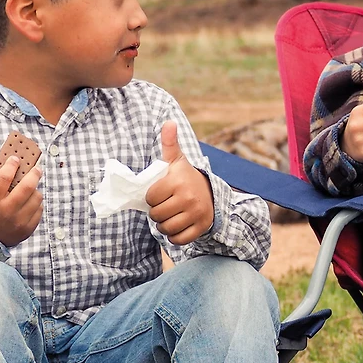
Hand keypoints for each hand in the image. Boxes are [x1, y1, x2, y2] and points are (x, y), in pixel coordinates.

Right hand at [0, 157, 42, 246]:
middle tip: (36, 168)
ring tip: (29, 186)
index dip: (12, 164)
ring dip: (34, 189)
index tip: (15, 158)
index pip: (5, 177)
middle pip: (27, 186)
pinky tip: (28, 200)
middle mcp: (6, 212)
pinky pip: (38, 210)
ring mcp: (18, 222)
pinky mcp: (26, 230)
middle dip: (34, 173)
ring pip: (36, 198)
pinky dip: (35, 203)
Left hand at [146, 121, 213, 244]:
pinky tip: (177, 227)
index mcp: (178, 181)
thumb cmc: (186, 177)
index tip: (160, 194)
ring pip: (166, 229)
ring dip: (163, 226)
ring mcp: (196, 213)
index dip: (152, 197)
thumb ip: (169, 143)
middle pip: (156, 215)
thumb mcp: (177, 160)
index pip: (150, 198)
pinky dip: (175, 237)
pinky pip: (179, 240)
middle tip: (164, 206)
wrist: (212, 194)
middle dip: (156, 213)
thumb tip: (168, 122)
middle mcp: (188, 197)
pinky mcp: (201, 227)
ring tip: (168, 217)